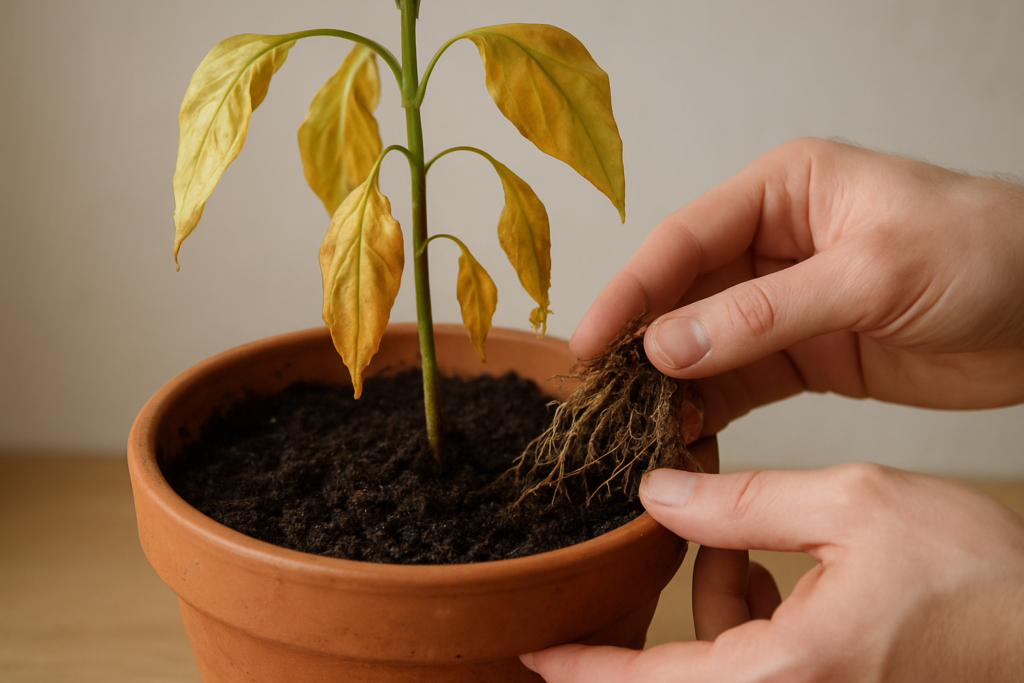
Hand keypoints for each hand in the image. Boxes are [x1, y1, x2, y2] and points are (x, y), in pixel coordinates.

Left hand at [522, 464, 1023, 681]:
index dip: (587, 667)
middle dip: (696, 585)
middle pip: (689, 661)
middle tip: (719, 529)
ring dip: (729, 589)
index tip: (535, 650)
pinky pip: (762, 660)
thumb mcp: (850, 506)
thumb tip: (658, 492)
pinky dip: (759, 611)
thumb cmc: (974, 577)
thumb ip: (741, 501)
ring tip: (763, 540)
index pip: (654, 681)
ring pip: (726, 652)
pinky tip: (786, 570)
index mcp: (787, 672)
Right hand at [571, 138, 1023, 433]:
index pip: (685, 238)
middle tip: (603, 393)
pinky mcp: (809, 353)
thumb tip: (668, 344)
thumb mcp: (872, 274)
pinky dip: (712, 406)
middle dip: (643, 343)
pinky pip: (742, 380)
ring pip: (707, 342)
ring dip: (673, 383)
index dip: (630, 290)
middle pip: (685, 293)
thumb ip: (765, 312)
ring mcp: (788, 301)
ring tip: (639, 424)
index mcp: (785, 190)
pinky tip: (686, 430)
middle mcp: (776, 241)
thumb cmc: (987, 255)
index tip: (590, 342)